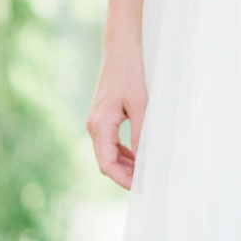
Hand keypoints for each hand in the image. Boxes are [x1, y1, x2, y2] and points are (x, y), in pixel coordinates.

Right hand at [86, 49, 147, 190]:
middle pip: (106, 162)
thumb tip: (145, 159)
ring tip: (144, 174)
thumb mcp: (140, 105)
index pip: (106, 164)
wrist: (119, 52)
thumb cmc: (130, 75)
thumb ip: (141, 133)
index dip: (122, 179)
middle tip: (145, 184)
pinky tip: (138, 157)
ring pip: (108, 154)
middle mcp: (94, 127)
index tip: (139, 187)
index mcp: (100, 126)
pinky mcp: (103, 119)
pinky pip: (110, 143)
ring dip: (125, 165)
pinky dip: (123, 153)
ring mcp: (97, 123)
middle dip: (124, 175)